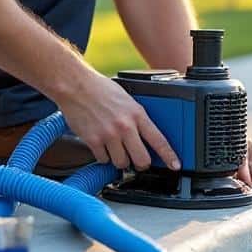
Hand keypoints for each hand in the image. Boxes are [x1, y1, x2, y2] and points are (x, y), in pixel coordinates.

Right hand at [56, 72, 180, 171]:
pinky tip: (101, 145)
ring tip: (115, 149)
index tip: (175, 165)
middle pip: (142, 160)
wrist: (75, 85)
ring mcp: (109, 135)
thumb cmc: (99, 89)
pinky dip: (103, 156)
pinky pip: (103, 160)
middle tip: (137, 160)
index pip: (159, 140)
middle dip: (141, 163)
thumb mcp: (127, 99)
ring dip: (119, 160)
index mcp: (137, 114)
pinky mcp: (93, 141)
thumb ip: (136, 117)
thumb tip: (145, 134)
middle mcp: (125, 126)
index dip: (169, 156)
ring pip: (121, 163)